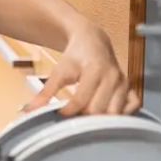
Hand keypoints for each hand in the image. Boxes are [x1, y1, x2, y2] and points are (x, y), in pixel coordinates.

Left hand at [25, 26, 139, 116]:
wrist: (92, 40)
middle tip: (74, 119)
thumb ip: (45, 93)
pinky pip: (132, 108)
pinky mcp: (131, 89)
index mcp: (95, 70)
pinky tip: (107, 114)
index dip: (68, 112)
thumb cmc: (74, 56)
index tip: (60, 113)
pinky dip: (121, 115)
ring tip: (87, 119)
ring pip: (115, 114)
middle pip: (99, 111)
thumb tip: (27, 111)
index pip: (81, 102)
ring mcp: (125, 84)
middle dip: (85, 118)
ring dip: (101, 120)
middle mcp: (114, 77)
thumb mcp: (58, 72)